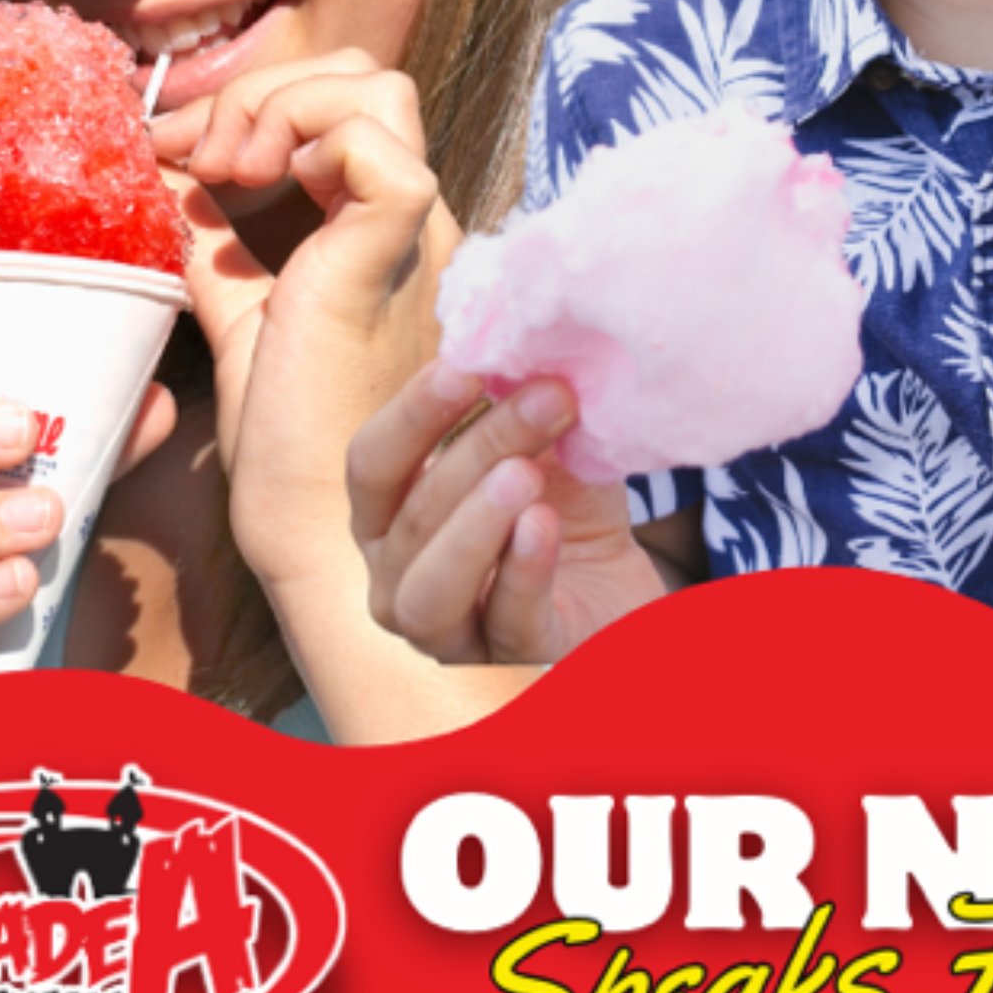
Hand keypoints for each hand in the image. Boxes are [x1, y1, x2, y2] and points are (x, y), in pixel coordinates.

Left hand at [156, 52, 453, 596]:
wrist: (315, 528)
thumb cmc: (287, 445)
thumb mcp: (241, 319)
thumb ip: (219, 250)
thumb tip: (172, 179)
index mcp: (378, 234)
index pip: (346, 106)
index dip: (259, 103)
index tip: (181, 149)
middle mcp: (410, 225)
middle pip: (370, 77)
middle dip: (270, 87)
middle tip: (205, 151)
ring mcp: (412, 237)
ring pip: (378, 88)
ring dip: (280, 102)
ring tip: (227, 166)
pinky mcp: (391, 256)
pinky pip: (375, 144)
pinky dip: (305, 132)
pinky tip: (253, 183)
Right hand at [347, 363, 677, 665]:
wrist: (620, 600)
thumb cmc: (561, 514)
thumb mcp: (542, 447)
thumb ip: (523, 398)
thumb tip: (527, 325)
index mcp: (391, 518)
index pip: (371, 464)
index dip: (411, 415)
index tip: (466, 364)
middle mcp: (399, 580)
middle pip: (410, 518)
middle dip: (476, 448)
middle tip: (547, 395)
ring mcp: (451, 634)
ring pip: (430, 591)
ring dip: (474, 524)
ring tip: (524, 475)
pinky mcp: (513, 666)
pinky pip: (505, 626)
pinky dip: (522, 574)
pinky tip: (545, 527)